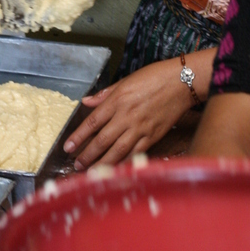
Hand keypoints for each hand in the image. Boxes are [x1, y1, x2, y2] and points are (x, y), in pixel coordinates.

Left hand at [62, 59, 193, 168]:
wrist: (182, 81)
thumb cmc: (154, 77)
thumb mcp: (125, 81)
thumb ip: (104, 95)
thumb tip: (86, 102)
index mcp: (117, 101)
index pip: (92, 122)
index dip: (78, 136)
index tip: (67, 147)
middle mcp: (126, 116)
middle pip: (102, 140)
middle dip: (87, 155)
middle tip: (76, 164)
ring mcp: (141, 128)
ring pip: (118, 151)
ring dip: (103, 163)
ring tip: (91, 172)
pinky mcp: (154, 136)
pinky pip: (136, 153)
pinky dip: (125, 163)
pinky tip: (116, 170)